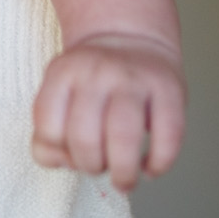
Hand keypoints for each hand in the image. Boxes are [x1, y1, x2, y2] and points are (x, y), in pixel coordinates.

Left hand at [32, 32, 186, 190]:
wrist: (132, 37)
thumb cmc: (92, 81)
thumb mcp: (58, 92)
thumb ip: (48, 129)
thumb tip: (61, 163)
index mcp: (63, 73)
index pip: (49, 131)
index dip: (60, 156)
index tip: (71, 159)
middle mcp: (97, 72)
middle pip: (86, 139)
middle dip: (91, 167)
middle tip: (99, 169)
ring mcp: (135, 79)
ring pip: (124, 138)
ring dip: (123, 173)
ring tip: (124, 180)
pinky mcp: (170, 89)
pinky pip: (168, 138)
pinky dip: (159, 164)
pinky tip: (150, 168)